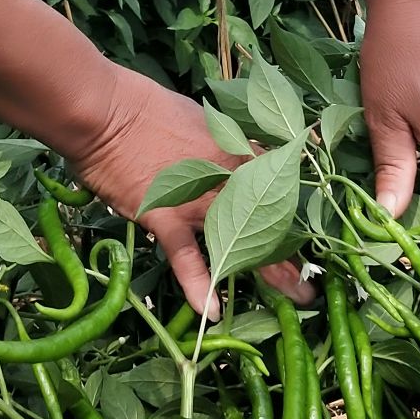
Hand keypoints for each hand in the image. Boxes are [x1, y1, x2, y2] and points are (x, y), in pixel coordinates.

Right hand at [62, 65, 310, 319]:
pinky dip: (198, 285)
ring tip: (296, 298)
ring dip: (271, 271)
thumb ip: (223, 143)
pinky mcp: (165, 217)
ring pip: (244, 239)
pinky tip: (212, 311)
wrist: (106, 111)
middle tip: (313, 278)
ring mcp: (197, 201)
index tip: (307, 233)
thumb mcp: (202, 119)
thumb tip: (238, 157)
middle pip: (272, 218)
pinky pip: (186, 257)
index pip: (281, 185)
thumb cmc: (148, 107)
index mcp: (238, 151)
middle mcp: (227, 179)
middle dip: (295, 251)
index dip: (296, 213)